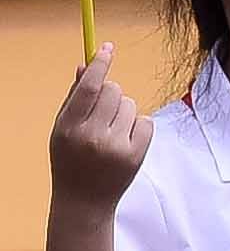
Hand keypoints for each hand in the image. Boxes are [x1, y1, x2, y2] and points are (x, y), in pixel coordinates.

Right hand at [48, 47, 150, 210]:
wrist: (84, 201)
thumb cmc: (70, 160)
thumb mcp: (62, 129)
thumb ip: (74, 97)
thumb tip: (87, 66)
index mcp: (69, 127)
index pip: (88, 88)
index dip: (100, 65)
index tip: (107, 48)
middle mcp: (93, 136)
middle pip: (114, 91)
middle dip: (111, 94)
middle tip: (102, 113)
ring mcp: (116, 146)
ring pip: (131, 105)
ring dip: (124, 112)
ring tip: (110, 132)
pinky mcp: (136, 155)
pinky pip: (145, 121)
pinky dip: (138, 126)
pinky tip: (125, 141)